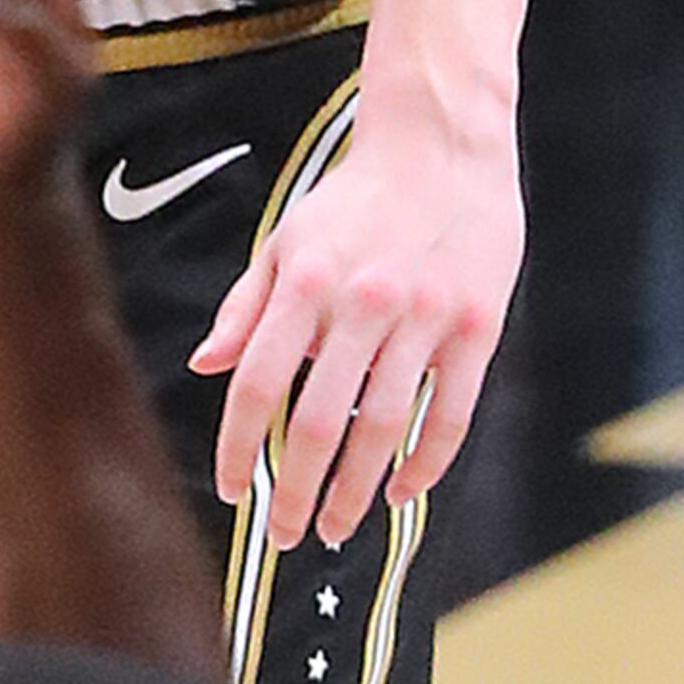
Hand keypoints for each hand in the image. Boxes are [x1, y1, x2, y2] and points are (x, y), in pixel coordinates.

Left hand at [192, 84, 517, 549]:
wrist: (441, 149)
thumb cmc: (352, 201)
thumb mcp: (284, 241)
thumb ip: (246, 308)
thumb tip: (205, 366)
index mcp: (304, 283)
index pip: (257, 382)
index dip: (239, 444)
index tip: (232, 488)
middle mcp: (362, 304)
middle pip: (320, 419)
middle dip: (298, 489)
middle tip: (286, 534)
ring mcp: (425, 318)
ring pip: (385, 426)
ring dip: (358, 490)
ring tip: (337, 528)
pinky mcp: (478, 328)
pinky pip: (451, 412)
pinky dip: (426, 462)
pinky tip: (401, 494)